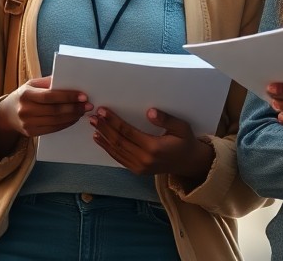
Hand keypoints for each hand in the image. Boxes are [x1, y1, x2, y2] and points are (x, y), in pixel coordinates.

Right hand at [0, 76, 90, 154]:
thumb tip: (68, 80)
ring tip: (83, 111)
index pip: (50, 96)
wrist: (6, 114)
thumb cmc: (24, 96)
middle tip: (88, 105)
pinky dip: (65, 124)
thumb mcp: (32, 84)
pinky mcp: (31, 133)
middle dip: (74, 108)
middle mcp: (25, 110)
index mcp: (26, 94)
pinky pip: (52, 129)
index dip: (68, 96)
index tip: (83, 96)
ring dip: (72, 117)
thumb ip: (48, 82)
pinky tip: (73, 119)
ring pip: (55, 121)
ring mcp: (27, 123)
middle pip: (55, 110)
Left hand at [90, 107, 213, 180]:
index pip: (128, 132)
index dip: (114, 121)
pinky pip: (119, 159)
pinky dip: (107, 149)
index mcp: (154, 147)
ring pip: (116, 151)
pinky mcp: (137, 171)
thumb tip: (150, 112)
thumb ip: (166, 119)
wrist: (188, 163)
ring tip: (93, 125)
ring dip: (103, 137)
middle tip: (93, 116)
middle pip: (119, 141)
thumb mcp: (181, 127)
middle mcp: (144, 159)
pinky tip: (99, 139)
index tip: (103, 111)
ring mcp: (139, 167)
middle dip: (104, 128)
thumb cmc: (185, 141)